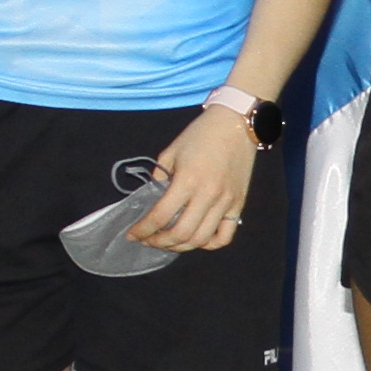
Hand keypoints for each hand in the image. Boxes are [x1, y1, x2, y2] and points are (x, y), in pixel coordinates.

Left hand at [130, 106, 256, 253]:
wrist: (236, 123)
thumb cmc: (201, 134)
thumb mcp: (171, 152)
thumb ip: (160, 177)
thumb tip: (155, 199)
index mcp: (187, 180)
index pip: (160, 216)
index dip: (143, 230)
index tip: (132, 235)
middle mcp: (207, 195)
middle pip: (180, 234)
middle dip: (159, 242)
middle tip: (149, 241)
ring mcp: (226, 203)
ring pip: (201, 239)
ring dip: (180, 247)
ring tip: (169, 243)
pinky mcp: (238, 205)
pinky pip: (224, 236)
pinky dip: (209, 244)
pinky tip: (196, 239)